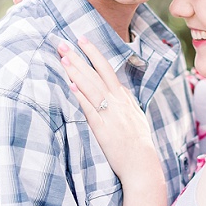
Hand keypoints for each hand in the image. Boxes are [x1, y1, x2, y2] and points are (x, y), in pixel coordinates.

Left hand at [56, 36, 161, 184]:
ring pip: (91, 87)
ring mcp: (110, 114)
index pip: (107, 70)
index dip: (93, 54)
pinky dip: (80, 96)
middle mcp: (118, 102)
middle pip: (97, 74)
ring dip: (77, 71)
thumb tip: (118, 89)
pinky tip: (71, 85)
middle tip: (64, 42)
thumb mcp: (135, 117)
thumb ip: (125, 102)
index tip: (82, 40)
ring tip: (63, 57)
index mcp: (124, 98)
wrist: (142, 165)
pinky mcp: (103, 128)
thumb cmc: (137, 144)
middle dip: (80, 56)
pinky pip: (90, 109)